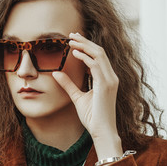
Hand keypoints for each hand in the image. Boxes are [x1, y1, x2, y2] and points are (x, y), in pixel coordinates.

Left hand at [52, 32, 122, 158]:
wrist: (101, 131)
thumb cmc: (92, 116)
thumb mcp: (77, 97)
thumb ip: (68, 84)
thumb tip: (55, 73)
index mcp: (106, 78)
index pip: (98, 56)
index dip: (87, 46)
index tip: (74, 40)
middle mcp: (111, 77)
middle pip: (99, 51)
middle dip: (85, 41)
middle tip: (71, 34)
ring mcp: (110, 80)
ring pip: (99, 55)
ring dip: (84, 46)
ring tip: (71, 40)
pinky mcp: (106, 85)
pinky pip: (96, 65)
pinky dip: (86, 57)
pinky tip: (75, 53)